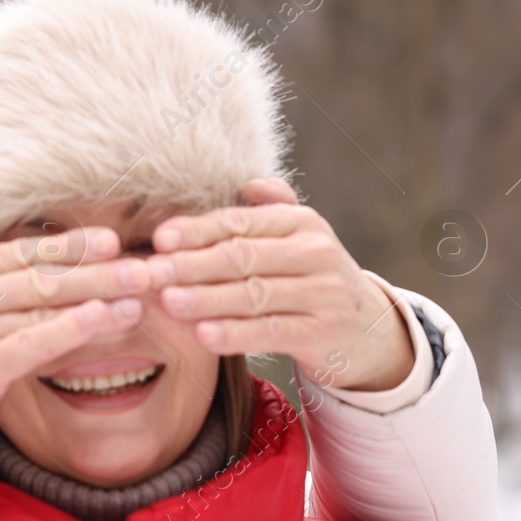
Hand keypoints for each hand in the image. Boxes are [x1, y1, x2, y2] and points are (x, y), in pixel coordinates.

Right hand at [0, 228, 143, 464]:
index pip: (17, 251)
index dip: (67, 245)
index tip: (110, 240)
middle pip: (38, 272)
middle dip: (96, 267)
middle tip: (144, 263)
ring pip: (42, 303)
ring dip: (98, 295)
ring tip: (141, 294)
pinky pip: (33, 340)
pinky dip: (72, 327)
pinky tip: (106, 319)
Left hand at [144, 178, 413, 391]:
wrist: (369, 329)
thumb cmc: (312, 280)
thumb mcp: (298, 240)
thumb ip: (270, 211)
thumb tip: (246, 184)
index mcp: (300, 222)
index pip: (241, 222)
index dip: (198, 230)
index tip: (160, 239)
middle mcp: (314, 252)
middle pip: (242, 256)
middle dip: (192, 264)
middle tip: (152, 273)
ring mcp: (322, 292)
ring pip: (253, 294)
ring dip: (206, 299)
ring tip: (168, 302)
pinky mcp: (323, 331)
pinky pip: (271, 331)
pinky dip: (235, 334)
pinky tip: (203, 336)